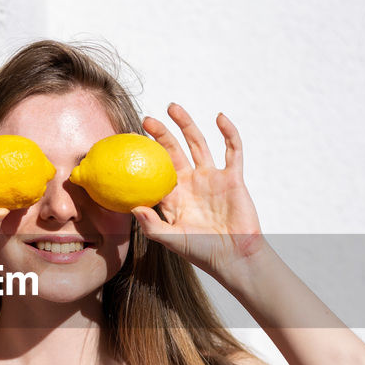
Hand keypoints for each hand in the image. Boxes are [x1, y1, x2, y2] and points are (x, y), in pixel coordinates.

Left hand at [133, 103, 265, 277]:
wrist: (234, 257)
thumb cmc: (201, 252)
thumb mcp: (172, 240)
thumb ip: (152, 225)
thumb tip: (133, 207)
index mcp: (174, 195)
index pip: (155, 169)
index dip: (144, 155)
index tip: (130, 141)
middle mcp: (191, 182)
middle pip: (174, 150)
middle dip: (161, 134)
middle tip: (147, 119)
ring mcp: (212, 178)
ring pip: (198, 144)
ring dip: (187, 124)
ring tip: (172, 107)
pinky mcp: (233, 177)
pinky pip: (233, 150)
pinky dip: (228, 132)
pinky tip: (219, 117)